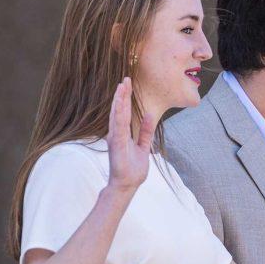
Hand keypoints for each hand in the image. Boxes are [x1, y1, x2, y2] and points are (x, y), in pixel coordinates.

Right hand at [105, 77, 153, 192]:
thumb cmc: (133, 169)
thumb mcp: (143, 146)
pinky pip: (118, 127)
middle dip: (122, 94)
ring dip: (119, 100)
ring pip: (117, 115)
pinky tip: (120, 104)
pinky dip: (119, 114)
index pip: (124, 112)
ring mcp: (115, 138)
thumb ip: (145, 132)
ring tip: (122, 86)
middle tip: (125, 78)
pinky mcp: (116, 144)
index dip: (126, 98)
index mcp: (122, 134)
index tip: (128, 84)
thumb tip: (149, 115)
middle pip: (119, 110)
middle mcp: (116, 134)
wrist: (127, 185)